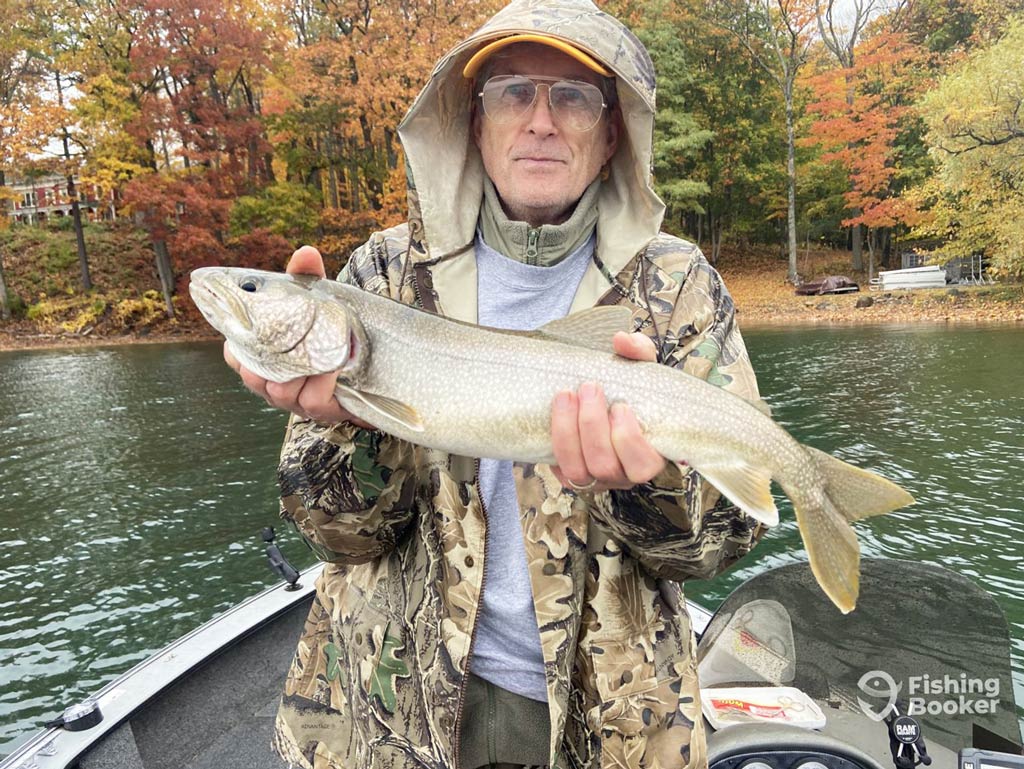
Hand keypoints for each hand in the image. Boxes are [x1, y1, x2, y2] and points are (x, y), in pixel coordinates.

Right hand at [223, 245, 373, 428]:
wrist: (372, 364)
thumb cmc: (331, 333)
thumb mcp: (317, 304)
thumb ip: (307, 280)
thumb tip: (306, 253)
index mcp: (266, 359)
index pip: (236, 356)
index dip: (235, 346)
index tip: (245, 331)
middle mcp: (276, 383)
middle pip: (253, 377)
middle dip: (260, 362)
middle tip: (278, 339)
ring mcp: (298, 401)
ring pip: (279, 392)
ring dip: (294, 372)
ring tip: (313, 351)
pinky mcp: (324, 411)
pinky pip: (312, 400)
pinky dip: (319, 382)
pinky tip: (332, 366)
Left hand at [550, 332, 666, 492]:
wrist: (607, 399)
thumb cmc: (632, 391)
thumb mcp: (642, 369)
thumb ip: (638, 351)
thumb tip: (621, 339)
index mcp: (649, 455)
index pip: (644, 466)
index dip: (629, 440)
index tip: (620, 406)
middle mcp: (622, 475)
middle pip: (605, 465)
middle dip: (592, 426)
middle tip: (588, 388)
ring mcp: (595, 479)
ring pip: (577, 471)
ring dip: (567, 432)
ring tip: (565, 396)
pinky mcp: (570, 475)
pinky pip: (557, 469)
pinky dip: (554, 442)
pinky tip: (555, 413)